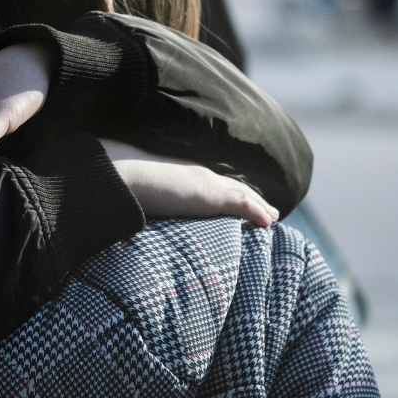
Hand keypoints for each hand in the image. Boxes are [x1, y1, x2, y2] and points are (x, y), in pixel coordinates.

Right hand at [100, 139, 278, 227]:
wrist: (124, 178)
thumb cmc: (128, 186)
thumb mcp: (147, 195)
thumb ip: (156, 201)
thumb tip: (150, 211)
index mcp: (187, 175)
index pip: (216, 184)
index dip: (233, 192)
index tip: (245, 200)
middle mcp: (200, 175)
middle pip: (235, 187)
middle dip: (253, 198)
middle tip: (269, 211)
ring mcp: (206, 184)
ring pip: (242, 195)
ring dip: (260, 206)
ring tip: (273, 218)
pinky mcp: (208, 195)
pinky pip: (241, 204)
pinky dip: (256, 212)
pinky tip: (269, 222)